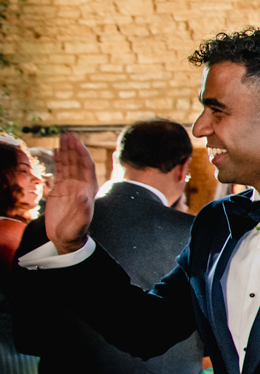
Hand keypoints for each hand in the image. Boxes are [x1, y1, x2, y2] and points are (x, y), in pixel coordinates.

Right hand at [46, 133, 96, 253]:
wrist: (67, 239)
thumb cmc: (75, 233)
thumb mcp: (79, 222)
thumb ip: (83, 209)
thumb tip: (84, 195)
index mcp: (88, 189)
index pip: (86, 167)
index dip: (82, 154)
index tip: (76, 142)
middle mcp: (80, 185)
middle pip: (77, 162)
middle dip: (74, 148)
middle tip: (68, 134)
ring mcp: (70, 186)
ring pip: (68, 165)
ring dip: (66, 151)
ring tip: (62, 137)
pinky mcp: (60, 190)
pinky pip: (60, 171)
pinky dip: (58, 161)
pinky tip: (56, 151)